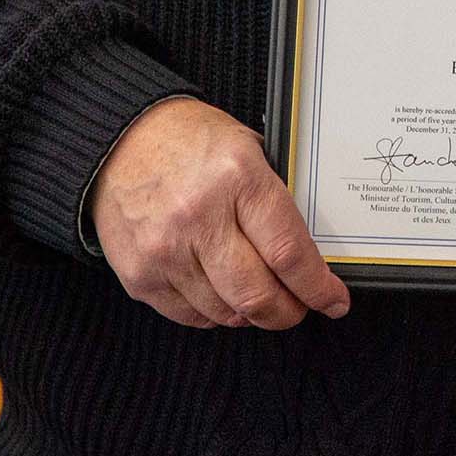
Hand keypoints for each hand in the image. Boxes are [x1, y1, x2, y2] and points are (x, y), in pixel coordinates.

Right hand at [90, 97, 350, 329]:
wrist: (121, 139)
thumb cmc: (191, 141)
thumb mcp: (249, 149)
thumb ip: (276, 200)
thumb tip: (311, 255)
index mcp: (238, 178)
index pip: (288, 252)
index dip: (317, 287)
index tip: (334, 301)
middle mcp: (199, 216)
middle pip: (258, 294)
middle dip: (288, 312)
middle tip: (299, 308)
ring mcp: (165, 250)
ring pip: (225, 312)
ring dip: (251, 315)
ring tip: (261, 300)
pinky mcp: (138, 274)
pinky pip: (188, 316)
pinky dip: (214, 315)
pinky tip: (224, 297)